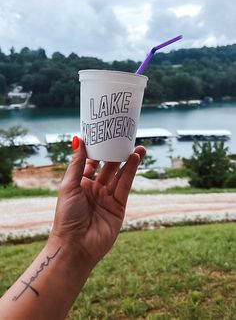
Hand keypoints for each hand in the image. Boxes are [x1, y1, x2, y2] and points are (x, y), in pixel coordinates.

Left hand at [50, 139, 145, 267]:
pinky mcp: (118, 205)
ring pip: (119, 174)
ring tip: (137, 146)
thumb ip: (77, 163)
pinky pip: (125, 185)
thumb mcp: (69, 185)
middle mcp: (94, 188)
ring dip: (128, 160)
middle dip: (116, 152)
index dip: (98, 148)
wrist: (75, 246)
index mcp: (80, 183)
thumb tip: (78, 139)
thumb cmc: (66, 216)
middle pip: (108, 166)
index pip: (91, 161)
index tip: (104, 133)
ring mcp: (107, 197)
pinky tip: (135, 159)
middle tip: (125, 138)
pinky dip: (131, 172)